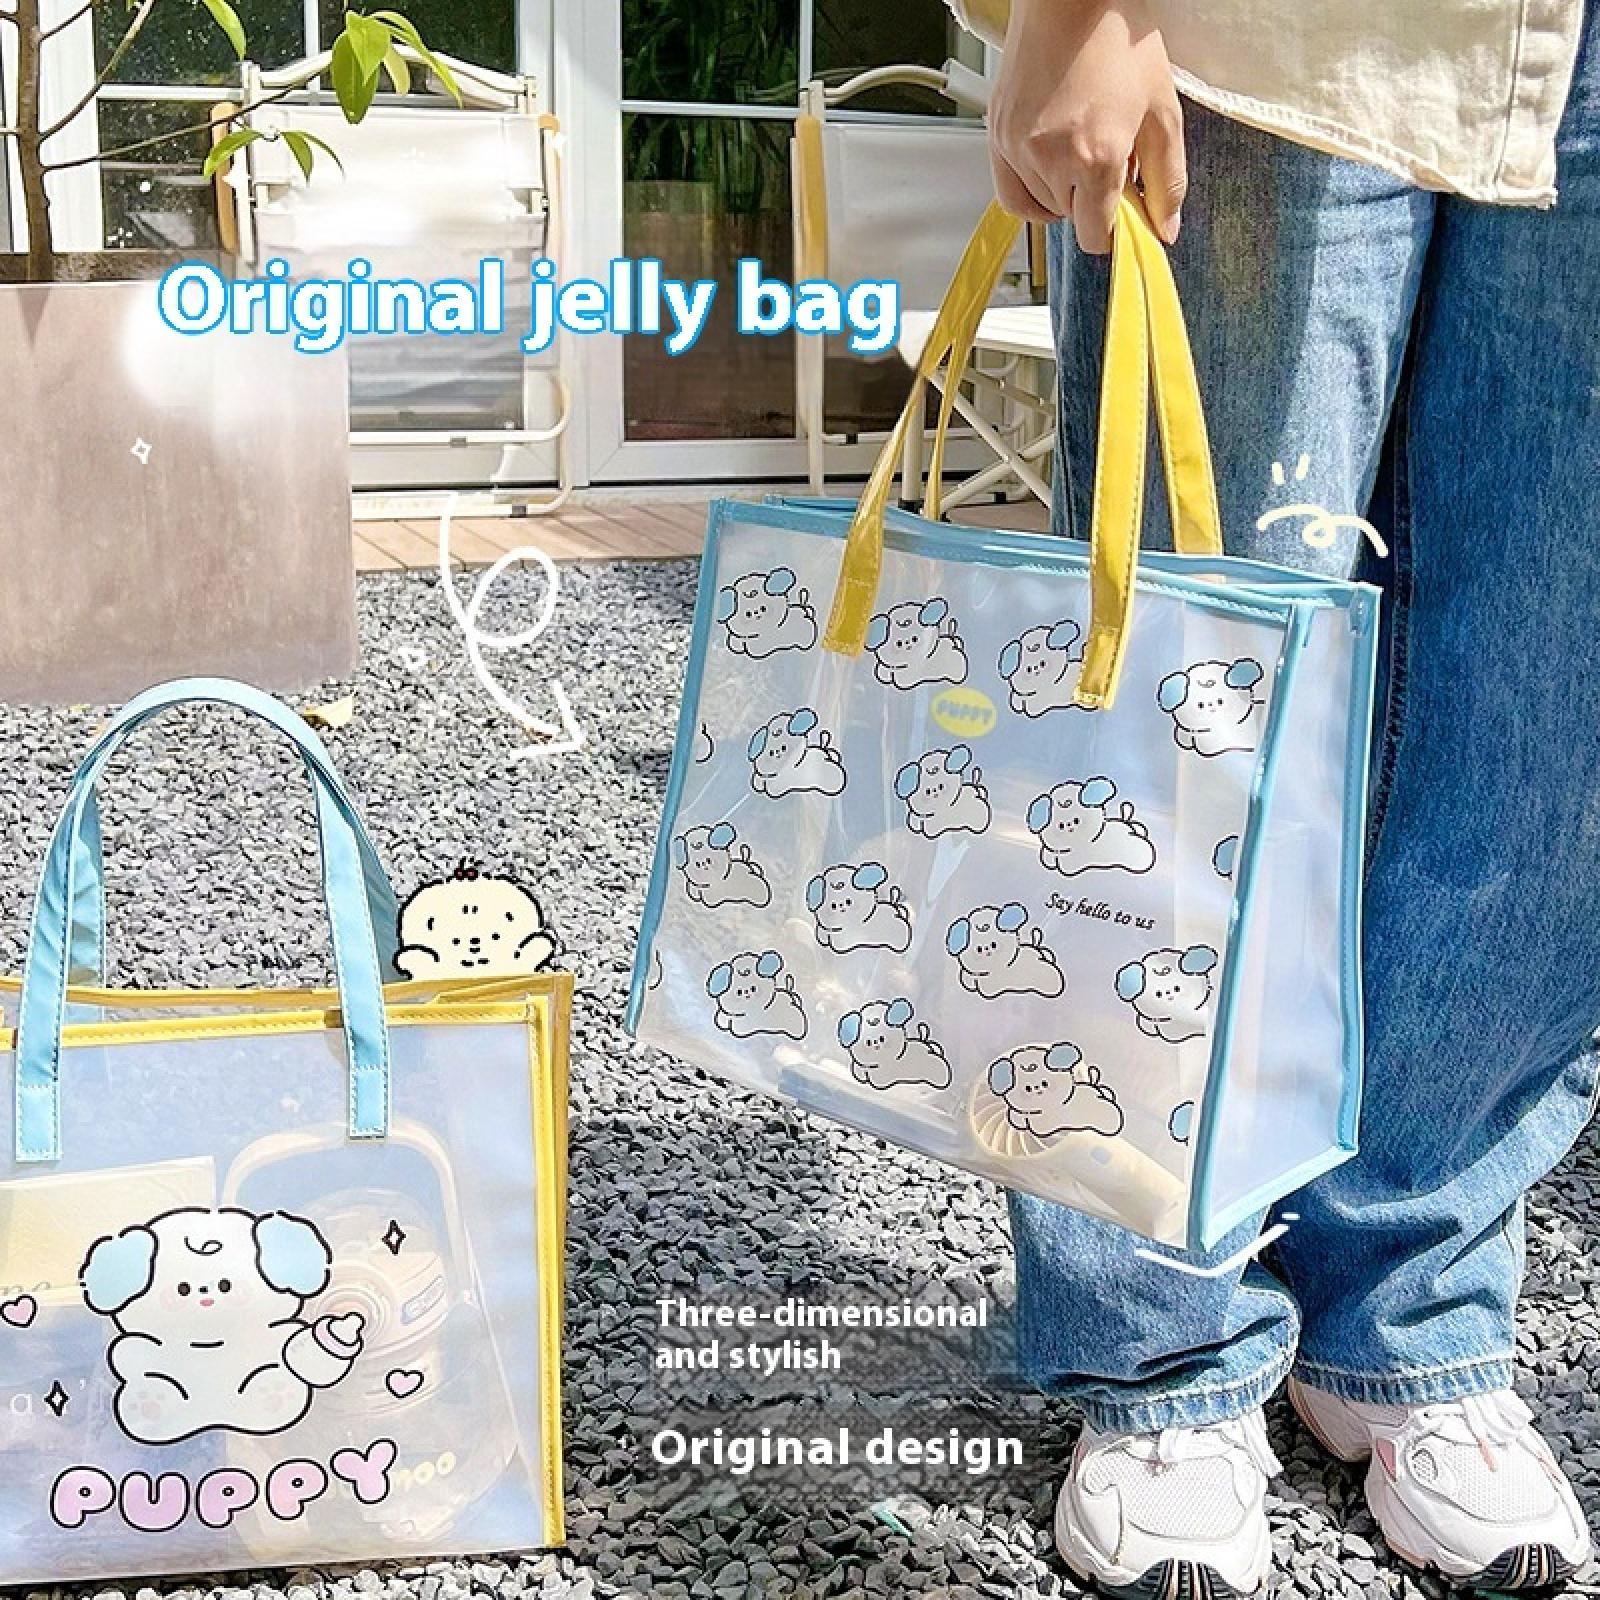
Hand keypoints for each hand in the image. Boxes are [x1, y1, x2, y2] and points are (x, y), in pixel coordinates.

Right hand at [988, 0, 1185, 252]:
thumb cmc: (1119, 40)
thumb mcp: (1162, 111)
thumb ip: (1168, 179)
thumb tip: (1165, 228)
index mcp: (1097, 157)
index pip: (1096, 236)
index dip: (1113, 228)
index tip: (1121, 210)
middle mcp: (1052, 159)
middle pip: (1071, 219)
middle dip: (1091, 198)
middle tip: (1105, 156)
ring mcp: (1018, 149)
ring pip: (1041, 207)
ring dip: (1061, 191)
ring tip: (1077, 148)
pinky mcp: (997, 136)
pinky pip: (1010, 192)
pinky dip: (1030, 191)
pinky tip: (1048, 167)